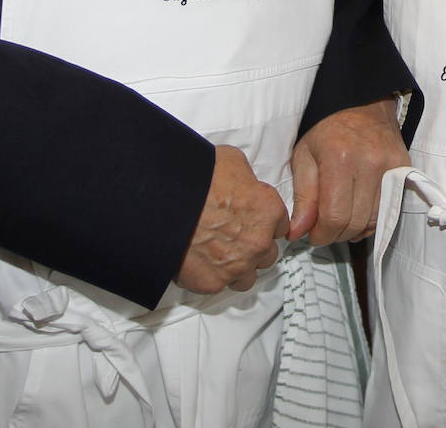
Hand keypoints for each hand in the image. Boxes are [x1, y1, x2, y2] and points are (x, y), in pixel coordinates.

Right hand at [175, 145, 289, 293]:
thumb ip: (246, 176)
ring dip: (238, 267)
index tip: (255, 222)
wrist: (165, 203)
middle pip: (267, 253)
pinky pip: (220, 285)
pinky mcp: (214, 282)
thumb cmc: (196, 180)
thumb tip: (242, 179)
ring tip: (219, 255)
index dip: (265, 222)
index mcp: (268, 211)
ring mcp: (237, 266)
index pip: (280, 225)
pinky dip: (212, 276)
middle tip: (233, 237)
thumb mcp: (231, 161)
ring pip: (247, 276)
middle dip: (253, 247)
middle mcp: (258, 242)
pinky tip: (201, 262)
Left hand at [288, 97, 408, 244]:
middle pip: (354, 223)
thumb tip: (297, 232)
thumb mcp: (304, 156)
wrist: (363, 105)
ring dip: (353, 230)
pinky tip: (357, 214)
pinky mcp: (403, 171)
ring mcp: (390, 168)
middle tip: (323, 229)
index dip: (321, 234)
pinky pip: (387, 211)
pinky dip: (370, 221)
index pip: (334, 216)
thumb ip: (302, 197)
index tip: (312, 234)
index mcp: (339, 158)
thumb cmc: (328, 130)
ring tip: (339, 220)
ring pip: (372, 221)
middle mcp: (369, 164)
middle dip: (335, 234)